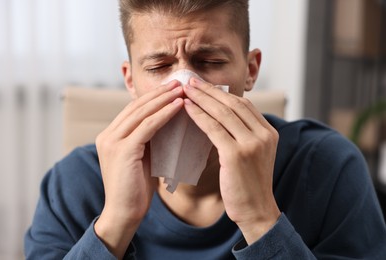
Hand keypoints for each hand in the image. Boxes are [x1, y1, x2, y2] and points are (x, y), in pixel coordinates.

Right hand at [94, 81, 183, 257]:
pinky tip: (179, 106)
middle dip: (159, 93)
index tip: (172, 89)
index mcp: (110, 136)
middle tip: (179, 82)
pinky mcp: (122, 150)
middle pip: (136, 106)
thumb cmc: (136, 188)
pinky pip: (147, 126)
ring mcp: (112, 141)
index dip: (153, 97)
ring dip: (164, 99)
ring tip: (182, 89)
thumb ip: (148, 140)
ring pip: (142, 112)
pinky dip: (164, 114)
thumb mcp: (141, 158)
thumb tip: (167, 123)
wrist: (123, 213)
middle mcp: (108, 135)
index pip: (133, 109)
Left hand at [183, 78, 280, 244]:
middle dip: (210, 90)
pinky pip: (214, 128)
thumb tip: (222, 118)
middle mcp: (264, 134)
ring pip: (223, 113)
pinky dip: (199, 116)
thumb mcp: (253, 155)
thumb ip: (244, 135)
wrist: (256, 211)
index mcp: (269, 132)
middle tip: (192, 80)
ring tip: (186, 89)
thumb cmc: (249, 184)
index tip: (205, 85)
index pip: (244, 105)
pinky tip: (187, 107)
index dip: (222, 93)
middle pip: (233, 104)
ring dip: (202, 98)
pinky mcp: (236, 155)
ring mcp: (252, 144)